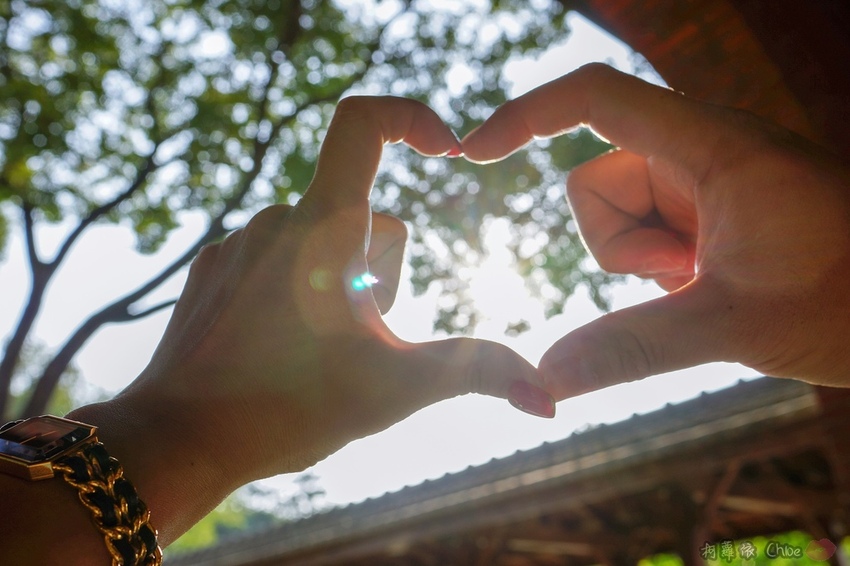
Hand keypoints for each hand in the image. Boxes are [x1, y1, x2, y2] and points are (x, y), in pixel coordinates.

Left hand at [118, 96, 550, 483]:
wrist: (178, 442)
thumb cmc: (288, 410)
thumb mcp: (397, 388)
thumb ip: (476, 374)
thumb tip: (548, 396)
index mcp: (324, 227)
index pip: (363, 122)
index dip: (411, 118)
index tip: (446, 149)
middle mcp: (277, 220)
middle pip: (365, 217)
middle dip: (382, 271)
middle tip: (360, 337)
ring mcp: (239, 244)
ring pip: (320, 242)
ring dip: (341, 284)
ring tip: (318, 350)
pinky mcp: (214, 270)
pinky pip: (276, 259)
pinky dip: (296, 290)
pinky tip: (281, 347)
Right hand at [462, 63, 849, 398]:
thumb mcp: (732, 323)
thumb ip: (631, 349)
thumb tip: (543, 380)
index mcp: (710, 146)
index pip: (595, 99)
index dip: (525, 116)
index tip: (472, 152)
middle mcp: (702, 154)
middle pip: (596, 182)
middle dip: (617, 245)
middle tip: (686, 277)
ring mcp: (706, 187)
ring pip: (618, 218)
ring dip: (641, 263)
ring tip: (708, 286)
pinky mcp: (712, 218)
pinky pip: (648, 239)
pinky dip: (660, 272)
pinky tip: (713, 289)